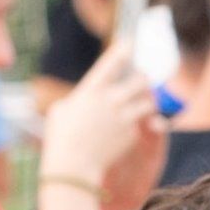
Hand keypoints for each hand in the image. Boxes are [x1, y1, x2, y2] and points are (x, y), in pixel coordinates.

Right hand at [35, 36, 160, 201]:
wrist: (73, 167)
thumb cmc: (61, 138)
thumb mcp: (61, 110)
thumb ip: (79, 99)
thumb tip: (88, 97)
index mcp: (91, 91)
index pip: (112, 63)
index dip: (124, 49)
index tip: (131, 41)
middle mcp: (111, 101)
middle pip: (141, 80)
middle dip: (143, 79)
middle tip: (141, 81)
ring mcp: (123, 118)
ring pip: (148, 102)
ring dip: (145, 101)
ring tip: (139, 105)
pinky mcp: (131, 135)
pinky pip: (138, 125)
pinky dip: (133, 126)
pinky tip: (120, 133)